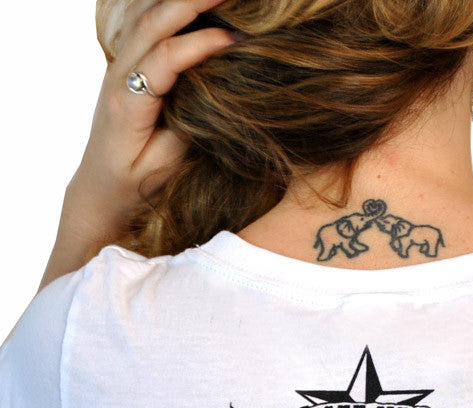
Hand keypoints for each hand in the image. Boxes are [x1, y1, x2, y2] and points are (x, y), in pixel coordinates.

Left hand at [65, 0, 237, 238]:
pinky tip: (191, 4)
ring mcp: (119, 67)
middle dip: (191, 2)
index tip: (234, 39)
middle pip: (152, 23)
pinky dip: (168, 8)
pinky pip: (145, 24)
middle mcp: (119, 76)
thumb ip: (186, 125)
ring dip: (181, 0)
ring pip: (145, 16)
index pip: (165, 59)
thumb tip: (214, 92)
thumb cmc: (134, 181)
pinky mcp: (125, 66)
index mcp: (129, 103)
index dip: (200, 44)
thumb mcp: (165, 164)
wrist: (100, 186)